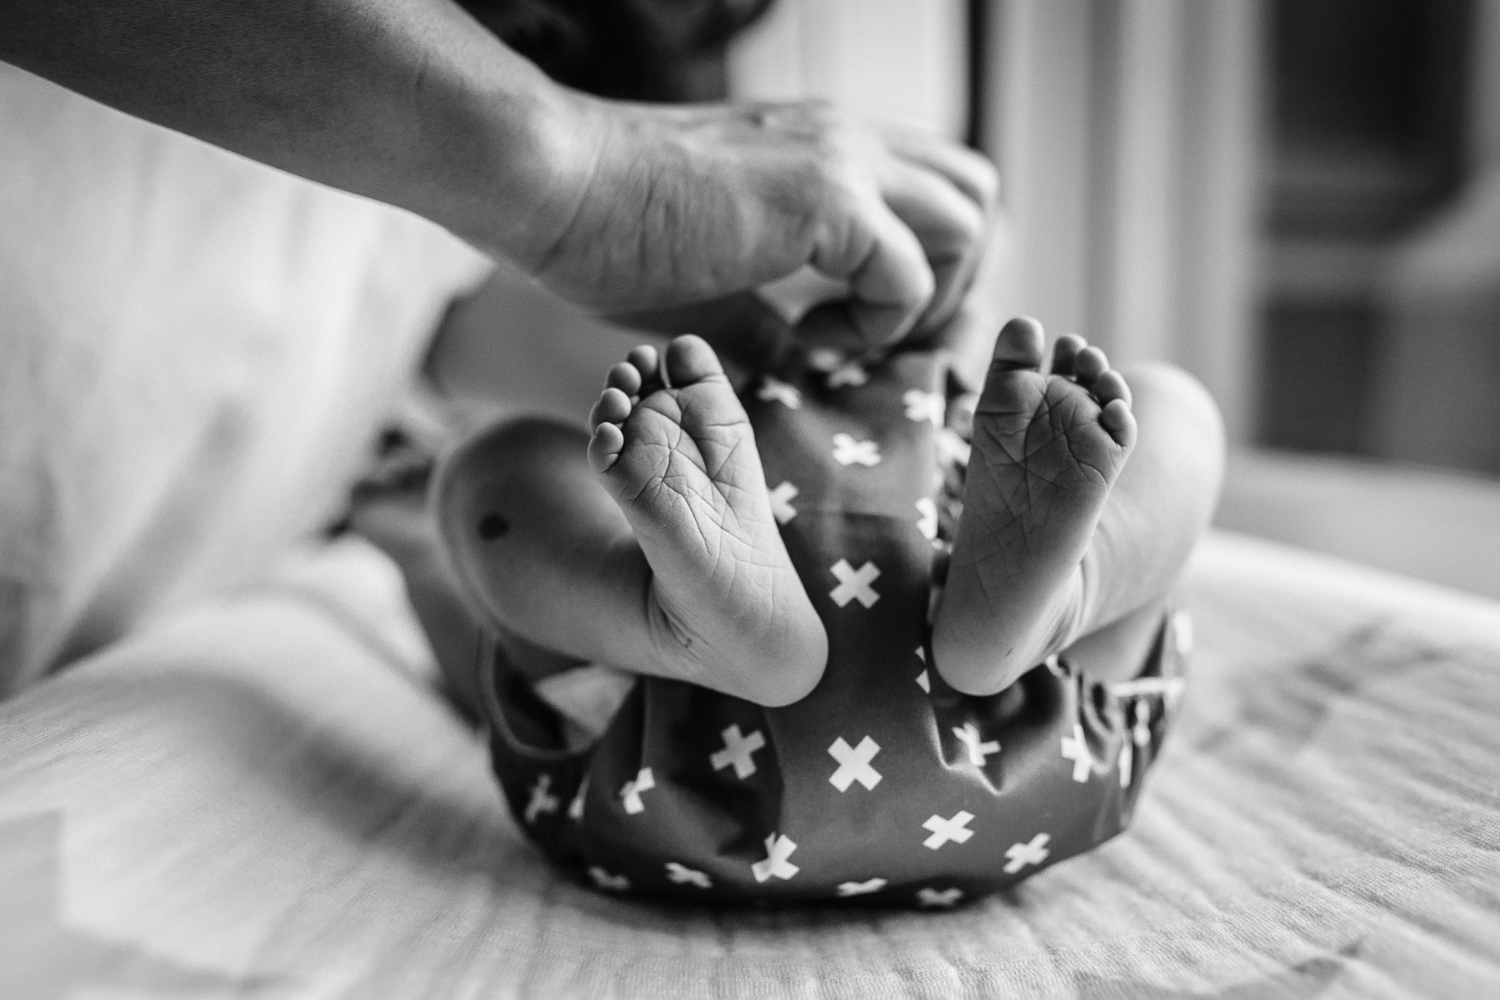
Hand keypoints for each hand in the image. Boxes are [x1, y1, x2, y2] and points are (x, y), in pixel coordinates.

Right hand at [515, 96, 997, 350]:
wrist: (555, 185)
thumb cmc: (608, 231)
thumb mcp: (710, 285)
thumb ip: (769, 323)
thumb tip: (796, 371)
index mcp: (826, 152)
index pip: (936, 191)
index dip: (924, 271)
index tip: (854, 329)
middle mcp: (849, 143)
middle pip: (978, 193)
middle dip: (954, 278)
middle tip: (880, 331)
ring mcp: (844, 162)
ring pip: (970, 219)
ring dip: (929, 296)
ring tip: (849, 337)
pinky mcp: (826, 198)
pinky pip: (909, 272)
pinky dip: (878, 322)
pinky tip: (808, 338)